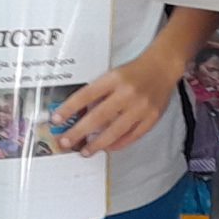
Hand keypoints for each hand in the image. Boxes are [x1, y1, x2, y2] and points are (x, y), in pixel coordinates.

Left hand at [49, 52, 177, 155]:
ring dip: (98, 143)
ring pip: (115, 131)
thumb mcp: (113, 74)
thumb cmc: (134, 72)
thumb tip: (79, 114)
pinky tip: (107, 148)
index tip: (56, 120)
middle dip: (79, 132)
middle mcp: (127, 93)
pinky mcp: (152, 118)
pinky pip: (132, 136)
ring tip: (85, 152)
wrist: (163, 67)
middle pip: (99, 116)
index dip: (69, 108)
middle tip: (65, 142)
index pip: (86, 95)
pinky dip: (118, 144)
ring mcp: (141, 107)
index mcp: (114, 79)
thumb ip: (99, 92)